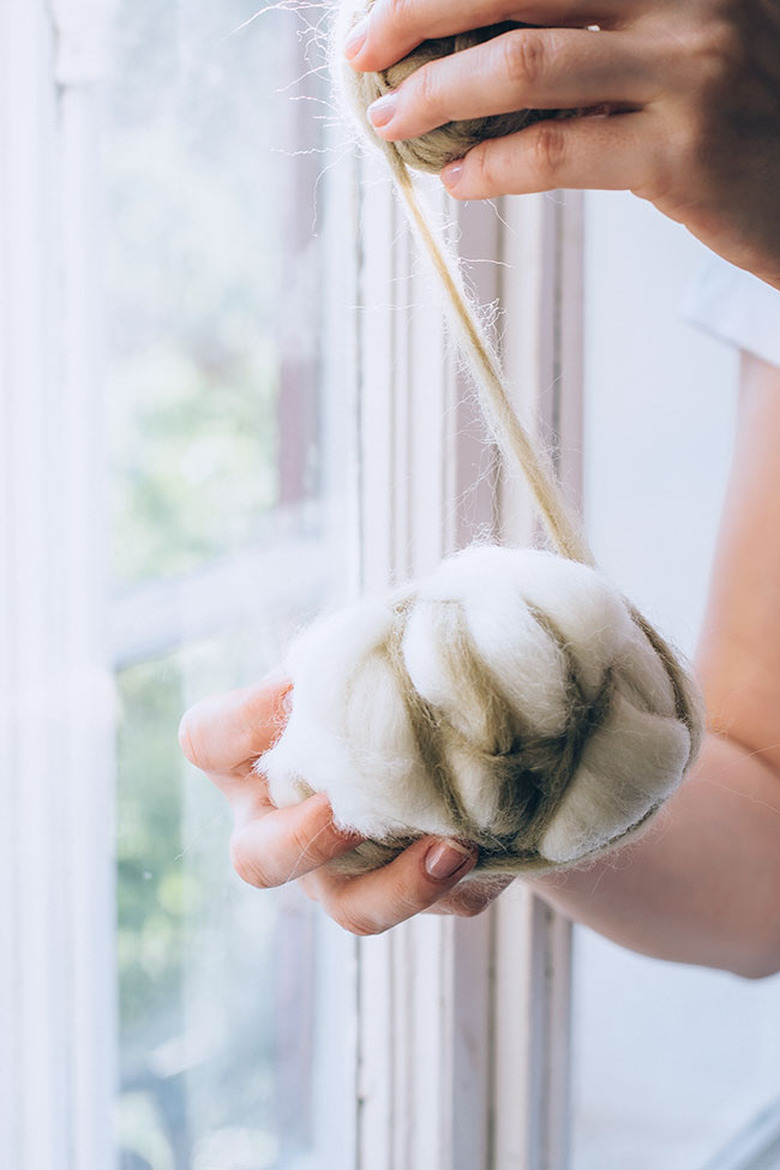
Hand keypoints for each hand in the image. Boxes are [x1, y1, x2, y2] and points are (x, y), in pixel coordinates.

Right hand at [178, 677, 500, 933]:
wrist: (460, 727)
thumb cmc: (385, 673)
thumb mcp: (369, 645)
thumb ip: (357, 651)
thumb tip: (372, 654)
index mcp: (250, 755)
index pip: (206, 740)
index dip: (242, 718)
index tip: (297, 688)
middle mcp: (280, 824)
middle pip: (255, 860)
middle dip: (305, 838)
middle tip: (347, 806)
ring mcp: (338, 871)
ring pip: (348, 908)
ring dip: (399, 884)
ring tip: (452, 846)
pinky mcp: (407, 892)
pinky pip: (431, 908)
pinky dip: (463, 882)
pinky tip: (486, 843)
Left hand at [346, 0, 779, 288]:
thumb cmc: (735, 117)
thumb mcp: (680, 40)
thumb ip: (598, 29)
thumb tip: (469, 51)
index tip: (392, 1)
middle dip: (421, 8)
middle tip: (363, 46)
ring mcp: (694, 68)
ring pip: (527, 63)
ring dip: (438, 92)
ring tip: (392, 120)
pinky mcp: (685, 154)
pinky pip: (558, 152)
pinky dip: (492, 165)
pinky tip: (458, 177)